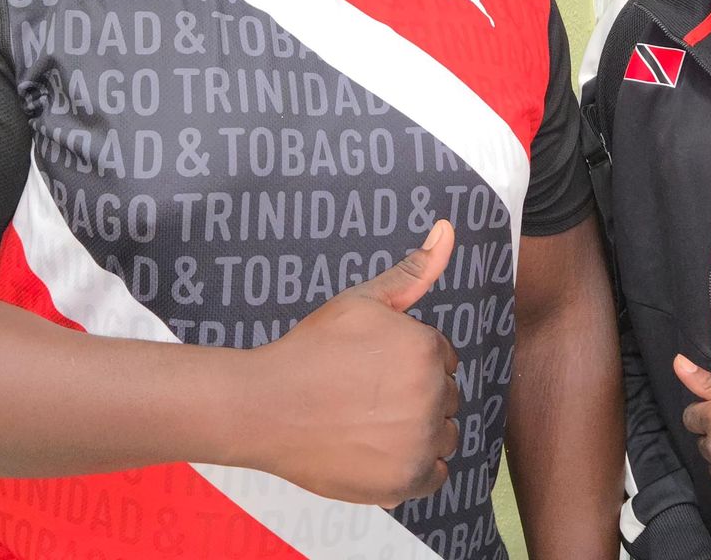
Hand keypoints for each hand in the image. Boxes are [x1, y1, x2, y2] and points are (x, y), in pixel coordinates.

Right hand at [250, 221, 461, 505]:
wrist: (263, 408)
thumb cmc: (310, 352)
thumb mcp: (361, 302)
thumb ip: (412, 272)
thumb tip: (448, 229)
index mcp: (426, 349)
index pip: (441, 361)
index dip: (406, 365)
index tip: (371, 371)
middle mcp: (431, 395)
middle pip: (445, 398)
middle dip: (414, 397)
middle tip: (364, 398)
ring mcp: (419, 441)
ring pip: (443, 436)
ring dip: (418, 433)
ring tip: (369, 425)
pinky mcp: (405, 480)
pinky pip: (434, 473)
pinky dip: (412, 467)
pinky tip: (377, 450)